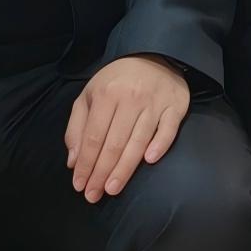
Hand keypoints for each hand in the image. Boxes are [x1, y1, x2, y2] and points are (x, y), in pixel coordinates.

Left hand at [63, 54, 189, 200]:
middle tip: (94, 195)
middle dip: (101, 172)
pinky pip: (168, 130)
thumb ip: (77, 127)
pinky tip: (149, 162)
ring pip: (138, 141)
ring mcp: (155, 103)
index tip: (80, 185)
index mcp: (106, 95)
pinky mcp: (176, 106)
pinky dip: (159, 145)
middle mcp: (130, 99)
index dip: (86, 164)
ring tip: (112, 189)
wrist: (153, 55)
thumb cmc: (116, 81)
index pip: (93, 137)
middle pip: (114, 143)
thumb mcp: (90, 96)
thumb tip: (74, 161)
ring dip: (124, 168)